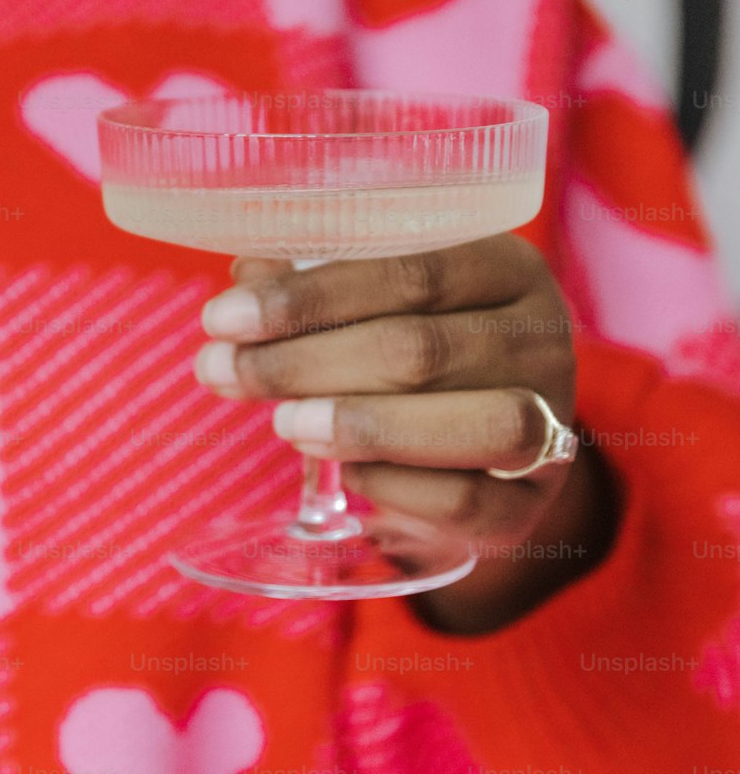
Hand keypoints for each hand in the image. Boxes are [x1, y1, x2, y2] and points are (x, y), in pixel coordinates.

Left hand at [194, 236, 616, 631]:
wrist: (480, 451)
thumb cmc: (414, 354)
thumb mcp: (372, 305)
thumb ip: (314, 285)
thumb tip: (247, 272)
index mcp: (507, 267)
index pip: (410, 272)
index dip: (309, 297)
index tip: (224, 318)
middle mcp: (544, 339)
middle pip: (423, 348)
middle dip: (305, 362)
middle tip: (221, 371)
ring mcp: (552, 424)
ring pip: (471, 423)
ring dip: (361, 425)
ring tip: (281, 424)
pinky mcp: (529, 506)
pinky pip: (466, 499)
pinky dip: (393, 485)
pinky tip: (341, 471)